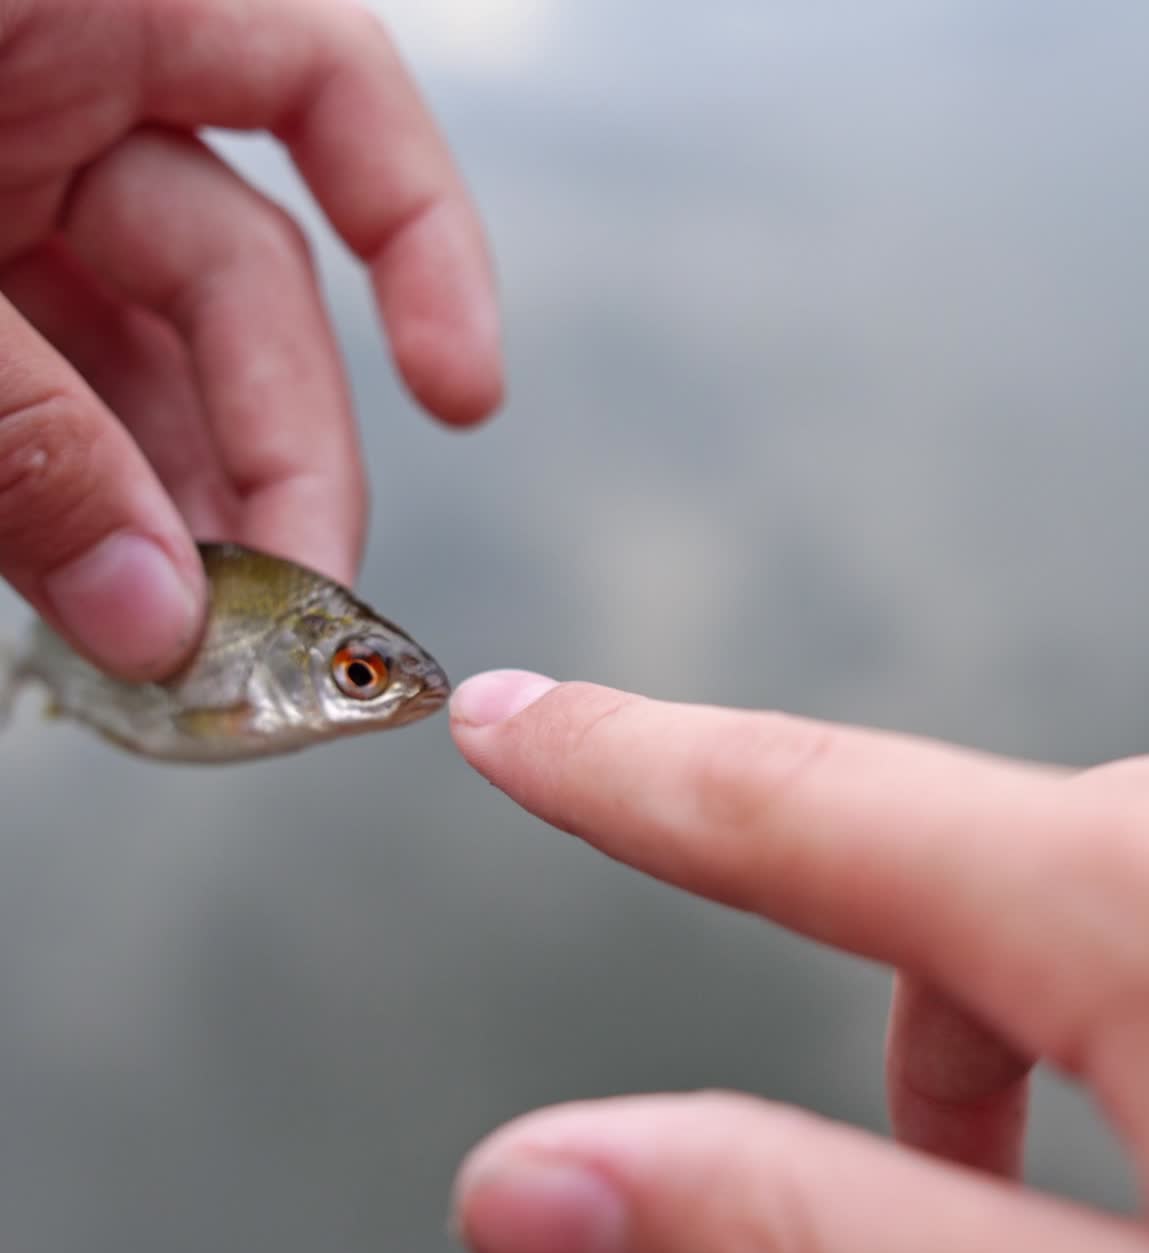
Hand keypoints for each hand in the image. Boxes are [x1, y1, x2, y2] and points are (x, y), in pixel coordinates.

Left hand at [0, 0, 499, 677]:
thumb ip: (28, 436)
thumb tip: (154, 618)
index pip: (330, 86)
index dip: (425, 240)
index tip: (463, 397)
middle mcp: (63, 82)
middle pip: (244, 284)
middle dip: (277, 461)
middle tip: (292, 616)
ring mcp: (0, 176)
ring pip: (148, 355)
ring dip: (181, 503)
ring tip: (193, 635)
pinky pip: (55, 379)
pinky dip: (84, 482)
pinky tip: (107, 582)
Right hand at [447, 671, 1148, 1252]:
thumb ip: (820, 1236)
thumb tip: (544, 1179)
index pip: (792, 803)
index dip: (621, 766)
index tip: (514, 718)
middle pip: (964, 860)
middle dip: (917, 1008)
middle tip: (934, 1165)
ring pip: (1098, 865)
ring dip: (1056, 989)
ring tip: (1135, 1182)